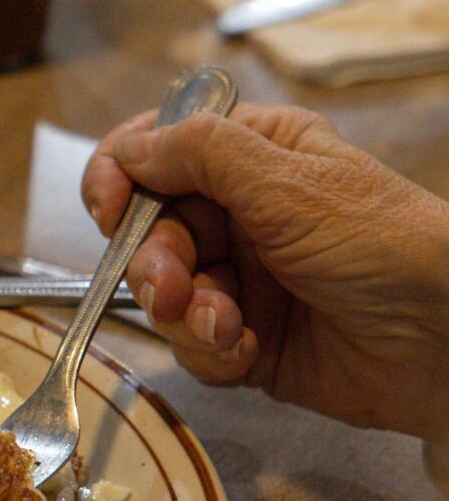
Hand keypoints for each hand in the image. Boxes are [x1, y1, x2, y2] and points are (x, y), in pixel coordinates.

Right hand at [81, 104, 448, 440]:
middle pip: (147, 232)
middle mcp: (242, 214)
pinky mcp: (246, 339)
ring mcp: (243, 279)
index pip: (156, 153)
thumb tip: (129, 147)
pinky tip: (247, 353)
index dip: (121, 178)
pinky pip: (190, 345)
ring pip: (162, 295)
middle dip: (153, 265)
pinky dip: (209, 351)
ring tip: (226, 328)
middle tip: (172, 290)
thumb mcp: (290, 184)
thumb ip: (200, 154)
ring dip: (184, 315)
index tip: (110, 211)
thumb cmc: (389, 247)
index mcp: (255, 157)